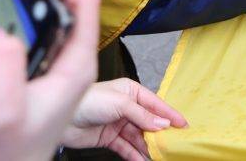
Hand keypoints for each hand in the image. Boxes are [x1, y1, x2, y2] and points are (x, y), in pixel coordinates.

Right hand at [0, 0, 100, 160]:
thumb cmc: (7, 158)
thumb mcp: (0, 112)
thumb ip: (1, 68)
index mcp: (74, 65)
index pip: (82, 2)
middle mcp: (66, 61)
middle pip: (65, 1)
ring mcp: (47, 69)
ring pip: (41, 16)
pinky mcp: (25, 78)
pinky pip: (15, 41)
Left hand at [60, 79, 187, 160]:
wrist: (62, 117)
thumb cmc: (89, 100)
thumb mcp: (121, 103)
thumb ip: (143, 115)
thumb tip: (163, 123)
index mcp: (131, 91)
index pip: (155, 104)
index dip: (169, 114)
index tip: (183, 125)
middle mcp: (126, 106)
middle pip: (148, 122)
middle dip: (159, 134)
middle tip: (173, 144)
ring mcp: (118, 123)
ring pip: (138, 137)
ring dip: (148, 147)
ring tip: (160, 156)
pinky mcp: (108, 138)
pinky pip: (126, 147)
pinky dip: (134, 155)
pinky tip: (143, 160)